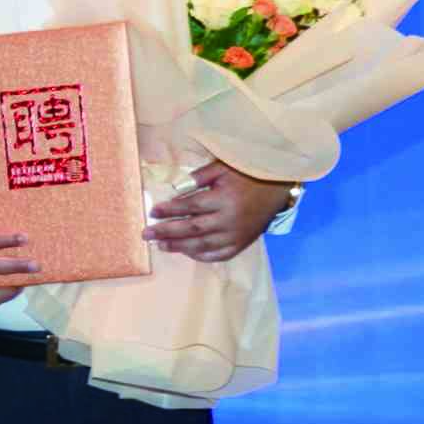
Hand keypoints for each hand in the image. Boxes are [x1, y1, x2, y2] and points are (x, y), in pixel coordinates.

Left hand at [146, 162, 294, 264]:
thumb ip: (199, 177)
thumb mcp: (223, 168)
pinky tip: (186, 252)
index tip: (152, 211)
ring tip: (160, 245)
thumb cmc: (246, 173)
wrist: (278, 187)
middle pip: (192, 229)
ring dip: (179, 246)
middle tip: (146, 234)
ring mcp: (236, 235)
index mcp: (223, 198)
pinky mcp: (242, 243)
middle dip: (166, 232)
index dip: (170, 210)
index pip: (190, 207)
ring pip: (203, 245)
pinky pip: (219, 255)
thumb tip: (175, 189)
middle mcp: (229, 220)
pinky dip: (201, 255)